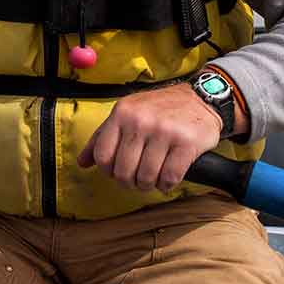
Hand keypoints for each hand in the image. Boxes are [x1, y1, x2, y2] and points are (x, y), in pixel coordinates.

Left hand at [76, 82, 223, 192]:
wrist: (201, 99)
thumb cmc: (160, 109)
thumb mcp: (127, 113)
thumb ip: (102, 136)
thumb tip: (82, 162)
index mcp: (122, 113)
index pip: (103, 156)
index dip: (109, 171)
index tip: (119, 170)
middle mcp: (141, 121)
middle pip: (123, 171)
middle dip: (130, 181)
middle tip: (138, 178)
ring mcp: (164, 131)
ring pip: (146, 178)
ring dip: (149, 184)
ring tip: (154, 177)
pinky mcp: (186, 144)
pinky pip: (169, 178)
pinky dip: (167, 185)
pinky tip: (168, 177)